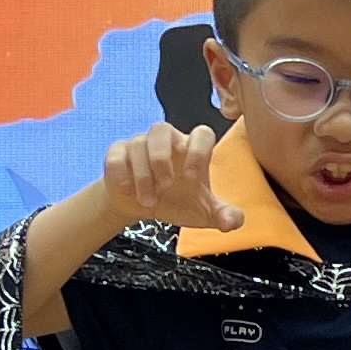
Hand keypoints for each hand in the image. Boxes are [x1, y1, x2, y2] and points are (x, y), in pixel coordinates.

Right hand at [103, 122, 241, 233]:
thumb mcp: (203, 213)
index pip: (202, 134)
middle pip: (161, 128)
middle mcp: (167, 142)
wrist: (142, 206)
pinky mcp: (119, 153)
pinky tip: (127, 189)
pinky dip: (120, 171)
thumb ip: (223, 216)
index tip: (192, 178)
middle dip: (161, 159)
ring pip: (138, 144)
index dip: (198, 150)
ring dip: (142, 174)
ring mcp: (140, 144)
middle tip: (165, 186)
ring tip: (148, 200)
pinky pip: (117, 153)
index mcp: (191, 150)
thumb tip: (233, 221)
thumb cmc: (177, 202)